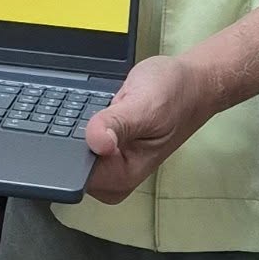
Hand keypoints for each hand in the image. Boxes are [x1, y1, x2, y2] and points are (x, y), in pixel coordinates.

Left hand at [84, 54, 213, 203]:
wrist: (192, 82)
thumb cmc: (174, 94)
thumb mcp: (145, 105)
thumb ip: (118, 124)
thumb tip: (95, 142)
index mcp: (122, 176)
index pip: (77, 173)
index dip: (67, 147)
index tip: (70, 123)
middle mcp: (114, 175)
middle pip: (70, 160)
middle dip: (70, 132)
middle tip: (91, 106)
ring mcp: (109, 161)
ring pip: (73, 146)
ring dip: (76, 123)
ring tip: (98, 104)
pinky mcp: (107, 145)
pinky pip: (81, 136)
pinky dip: (83, 118)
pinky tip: (95, 105)